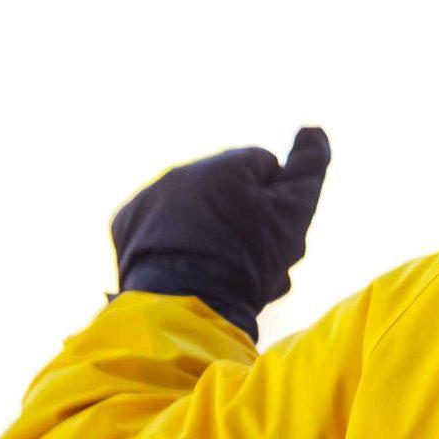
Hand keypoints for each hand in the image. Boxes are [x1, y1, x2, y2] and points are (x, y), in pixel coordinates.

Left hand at [112, 128, 330, 338]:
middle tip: (256, 262)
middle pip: (230, 192)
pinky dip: (177, 242)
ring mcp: (150, 197)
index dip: (280, 204)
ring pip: (197, 209)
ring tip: (223, 273)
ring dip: (215, 234)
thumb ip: (311, 165)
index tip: (278, 237)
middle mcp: (183, 171)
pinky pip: (162, 227)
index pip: (267, 168)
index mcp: (225, 163)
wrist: (183, 308)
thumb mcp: (294, 213)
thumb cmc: (247, 260)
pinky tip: (189, 268)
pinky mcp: (126, 225)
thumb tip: (312, 130)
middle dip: (247, 222)